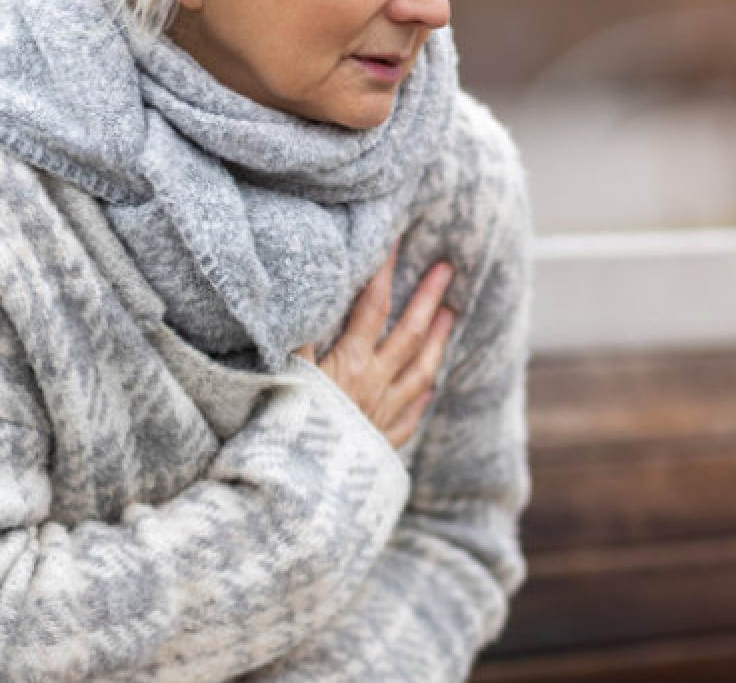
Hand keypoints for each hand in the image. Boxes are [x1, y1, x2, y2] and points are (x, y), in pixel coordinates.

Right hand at [298, 253, 455, 448]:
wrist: (300, 495)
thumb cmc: (286, 435)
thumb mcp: (283, 380)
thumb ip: (292, 342)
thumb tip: (299, 301)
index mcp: (348, 365)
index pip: (372, 307)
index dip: (385, 272)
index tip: (397, 241)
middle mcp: (372, 386)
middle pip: (407, 334)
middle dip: (428, 298)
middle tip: (447, 269)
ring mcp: (381, 416)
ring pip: (418, 372)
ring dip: (436, 340)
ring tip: (452, 314)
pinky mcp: (379, 445)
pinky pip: (408, 418)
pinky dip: (420, 399)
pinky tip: (428, 387)